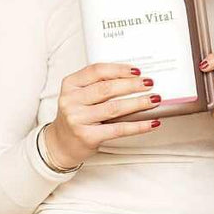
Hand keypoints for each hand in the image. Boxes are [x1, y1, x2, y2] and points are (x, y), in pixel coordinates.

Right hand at [44, 62, 160, 168]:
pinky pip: (118, 129)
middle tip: (149, 83)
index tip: (137, 70)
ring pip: (114, 108)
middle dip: (132, 84)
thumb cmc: (76, 115)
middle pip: (107, 88)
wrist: (60, 144)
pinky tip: (150, 122)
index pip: (97, 71)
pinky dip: (137, 126)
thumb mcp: (80, 94)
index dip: (119, 69)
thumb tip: (134, 77)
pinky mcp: (87, 137)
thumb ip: (99, 84)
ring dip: (138, 103)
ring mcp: (78, 120)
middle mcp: (71, 101)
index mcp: (70, 84)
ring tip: (153, 99)